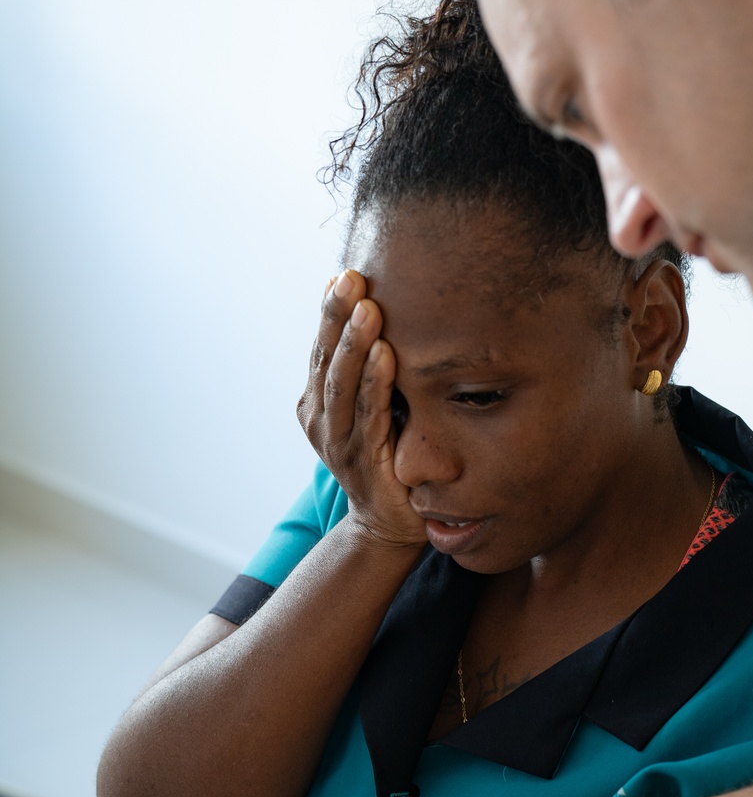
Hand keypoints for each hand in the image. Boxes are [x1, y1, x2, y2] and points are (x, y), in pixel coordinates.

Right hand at [297, 269, 425, 547]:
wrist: (391, 523)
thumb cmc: (389, 455)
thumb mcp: (374, 407)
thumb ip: (370, 371)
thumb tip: (380, 312)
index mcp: (318, 403)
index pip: (322, 348)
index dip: (329, 311)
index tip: (343, 273)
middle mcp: (322, 421)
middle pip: (326, 359)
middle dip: (337, 316)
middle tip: (352, 278)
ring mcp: (339, 443)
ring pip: (343, 384)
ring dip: (354, 343)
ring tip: (368, 307)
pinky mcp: (364, 462)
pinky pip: (370, 415)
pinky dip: (376, 382)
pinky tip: (386, 354)